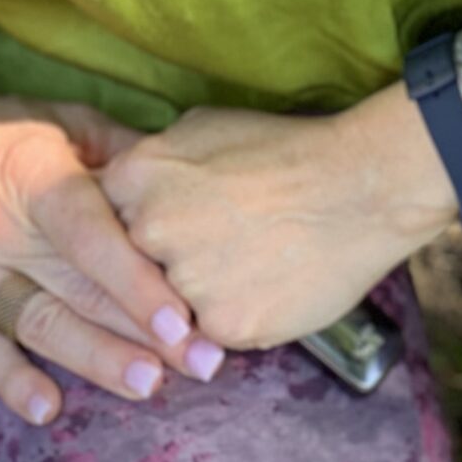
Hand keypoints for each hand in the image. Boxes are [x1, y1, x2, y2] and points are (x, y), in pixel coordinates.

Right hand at [0, 90, 230, 430]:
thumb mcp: (58, 119)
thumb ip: (117, 151)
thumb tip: (178, 178)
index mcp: (34, 174)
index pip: (91, 237)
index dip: (137, 281)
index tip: (185, 320)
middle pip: (78, 288)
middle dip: (143, 332)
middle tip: (201, 364)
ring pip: (39, 323)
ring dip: (95, 359)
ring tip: (147, 384)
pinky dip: (12, 380)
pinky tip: (49, 406)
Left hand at [96, 101, 437, 351]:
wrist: (359, 187)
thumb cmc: (284, 150)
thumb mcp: (203, 127)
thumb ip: (155, 163)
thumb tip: (129, 190)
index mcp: (137, 175)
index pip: (102, 220)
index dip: (135, 229)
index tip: (163, 231)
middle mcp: (148, 229)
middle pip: (132, 268)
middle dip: (162, 266)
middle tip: (212, 249)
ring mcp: (183, 282)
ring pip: (170, 308)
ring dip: (197, 297)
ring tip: (244, 264)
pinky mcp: (222, 325)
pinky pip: (211, 334)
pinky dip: (234, 317)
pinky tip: (265, 285)